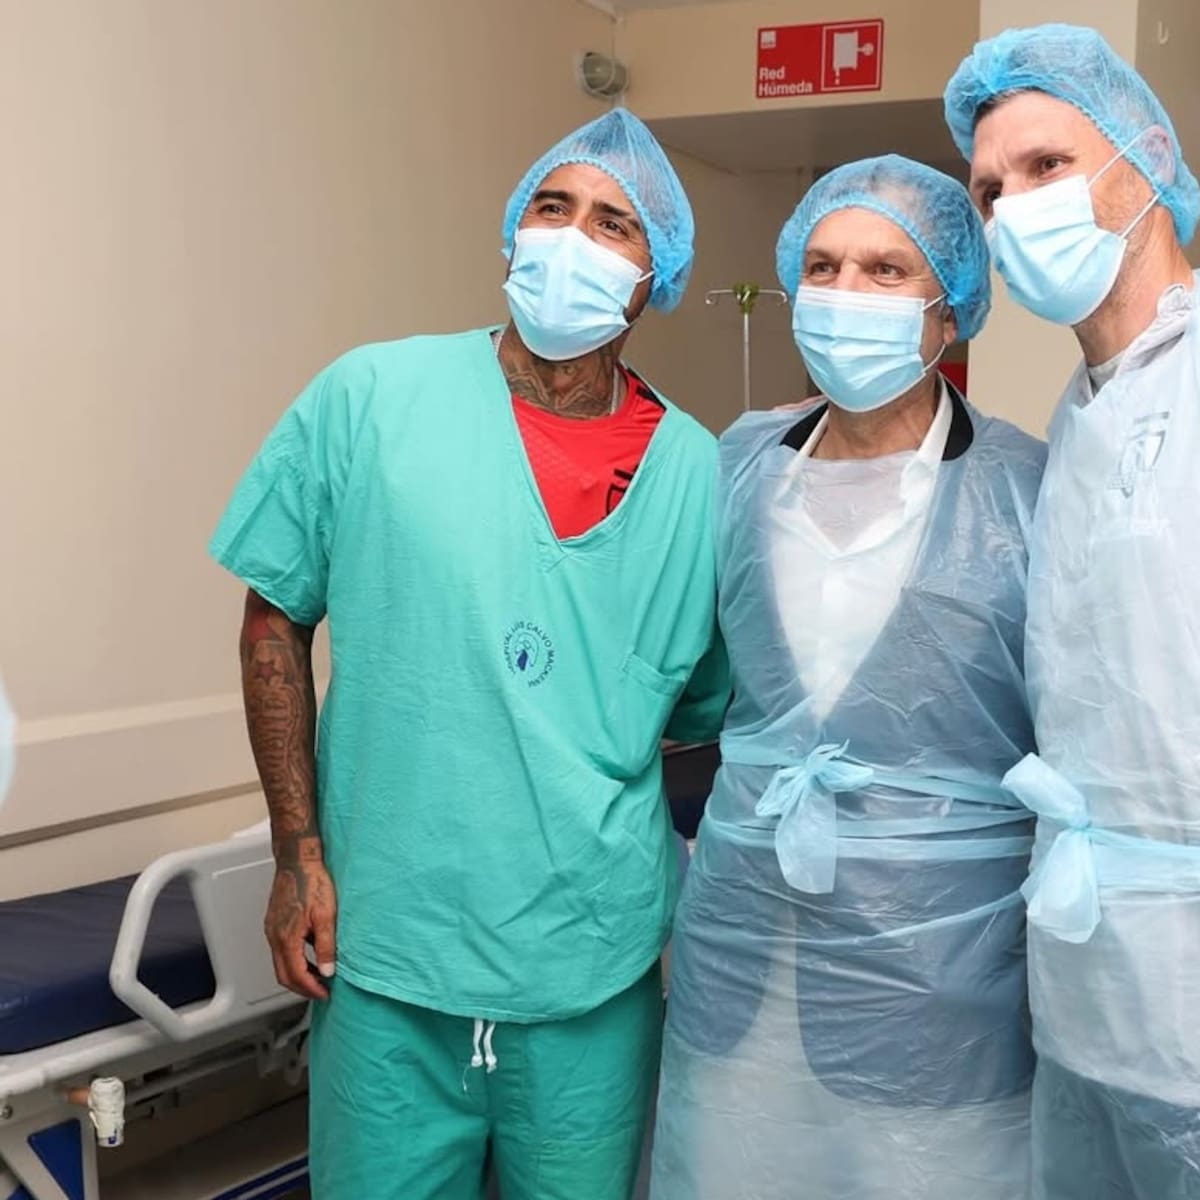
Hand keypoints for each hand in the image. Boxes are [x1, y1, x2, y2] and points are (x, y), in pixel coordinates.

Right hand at [264, 854, 337, 1000]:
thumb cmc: (312, 881)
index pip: (295, 975)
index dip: (310, 989)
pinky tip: (309, 954)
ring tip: (317, 976)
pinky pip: (280, 950)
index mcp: (287, 937)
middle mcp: (274, 936)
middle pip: (283, 974)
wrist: (297, 859)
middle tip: (320, 991)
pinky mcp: (274, 922)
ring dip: (297, 974)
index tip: (325, 994)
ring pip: (280, 963)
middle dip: (302, 987)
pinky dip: (293, 960)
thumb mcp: (326, 915)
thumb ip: (326, 946)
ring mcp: (272, 929)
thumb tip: (327, 971)